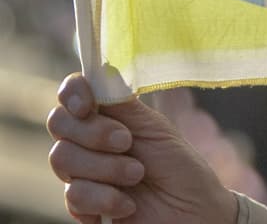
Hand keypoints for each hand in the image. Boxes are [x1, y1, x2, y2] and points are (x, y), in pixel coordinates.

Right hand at [47, 73, 238, 223]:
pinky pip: (72, 195)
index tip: (86, 106)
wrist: (193, 212)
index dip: (72, 94)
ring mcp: (84, 172)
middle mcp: (90, 140)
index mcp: (110, 116)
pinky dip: (103, 199)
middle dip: (94, 134)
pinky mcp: (83, 204)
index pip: (73, 93)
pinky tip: (127, 205)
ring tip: (137, 176)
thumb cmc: (181, 167)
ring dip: (105, 168)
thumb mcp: (156, 129)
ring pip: (62, 159)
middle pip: (59, 124)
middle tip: (127, 143)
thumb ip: (124, 105)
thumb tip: (101, 70)